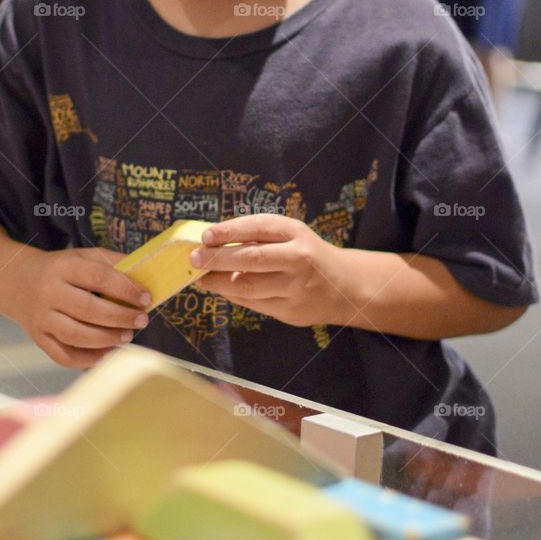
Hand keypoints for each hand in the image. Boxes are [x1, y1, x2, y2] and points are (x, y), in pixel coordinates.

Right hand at [11, 246, 150, 369]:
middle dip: (120, 317)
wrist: (17, 282)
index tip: (146, 298)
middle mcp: (48, 292)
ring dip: (107, 339)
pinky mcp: (38, 338)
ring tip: (127, 336)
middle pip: (88, 309)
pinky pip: (64, 355)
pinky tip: (107, 352)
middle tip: (141, 320)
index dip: (126, 289)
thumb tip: (144, 276)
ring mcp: (41, 318)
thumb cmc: (60, 269)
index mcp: (63, 267)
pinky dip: (88, 359)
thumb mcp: (82, 256)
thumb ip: (112, 262)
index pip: (99, 277)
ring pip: (76, 335)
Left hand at [190, 215, 344, 326]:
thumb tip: (213, 241)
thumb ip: (259, 237)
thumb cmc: (308, 254)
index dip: (229, 230)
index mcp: (297, 233)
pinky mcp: (290, 312)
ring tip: (201, 277)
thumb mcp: (291, 236)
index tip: (205, 235)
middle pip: (252, 258)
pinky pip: (254, 303)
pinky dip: (233, 295)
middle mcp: (298, 259)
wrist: (345, 287)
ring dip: (219, 282)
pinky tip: (221, 288)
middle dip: (217, 258)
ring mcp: (295, 288)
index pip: (258, 227)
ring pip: (249, 286)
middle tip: (195, 258)